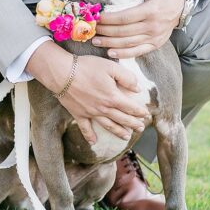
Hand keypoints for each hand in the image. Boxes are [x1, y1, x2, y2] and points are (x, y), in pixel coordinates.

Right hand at [27, 42, 148, 144]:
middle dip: (133, 124)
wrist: (62, 73)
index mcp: (113, 97)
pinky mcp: (78, 114)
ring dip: (118, 132)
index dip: (140, 112)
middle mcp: (104, 108)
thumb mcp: (111, 67)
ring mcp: (91, 113)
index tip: (146, 115)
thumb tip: (137, 88)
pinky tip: (93, 142)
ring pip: (108, 125)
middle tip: (141, 128)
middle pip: (122, 119)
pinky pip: (85, 128)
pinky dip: (89, 135)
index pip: (131, 107)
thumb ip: (126, 77)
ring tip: (126, 137)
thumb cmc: (86, 67)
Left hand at [93, 0, 184, 58]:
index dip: (110, 19)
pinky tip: (110, 52)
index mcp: (151, 11)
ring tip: (95, 41)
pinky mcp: (155, 44)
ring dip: (110, 43)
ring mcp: (154, 37)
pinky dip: (124, 54)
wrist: (180, 7)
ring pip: (128, 43)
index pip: (126, 17)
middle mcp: (153, 26)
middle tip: (92, 29)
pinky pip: (138, 51)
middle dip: (106, 31)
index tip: (97, 17)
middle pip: (124, 31)